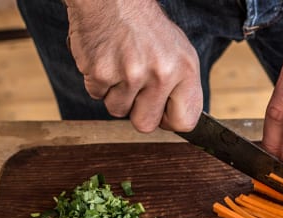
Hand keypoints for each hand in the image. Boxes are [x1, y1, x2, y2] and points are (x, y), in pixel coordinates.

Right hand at [65, 0, 202, 131]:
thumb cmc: (146, 26)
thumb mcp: (179, 52)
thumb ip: (182, 86)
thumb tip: (178, 118)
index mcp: (185, 70)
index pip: (185, 121)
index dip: (170, 121)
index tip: (161, 113)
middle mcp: (161, 74)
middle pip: (146, 124)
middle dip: (137, 112)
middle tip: (135, 90)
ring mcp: (131, 74)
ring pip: (118, 110)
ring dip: (115, 95)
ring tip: (120, 67)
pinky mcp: (101, 72)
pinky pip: (97, 95)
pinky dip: (98, 82)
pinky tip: (106, 59)